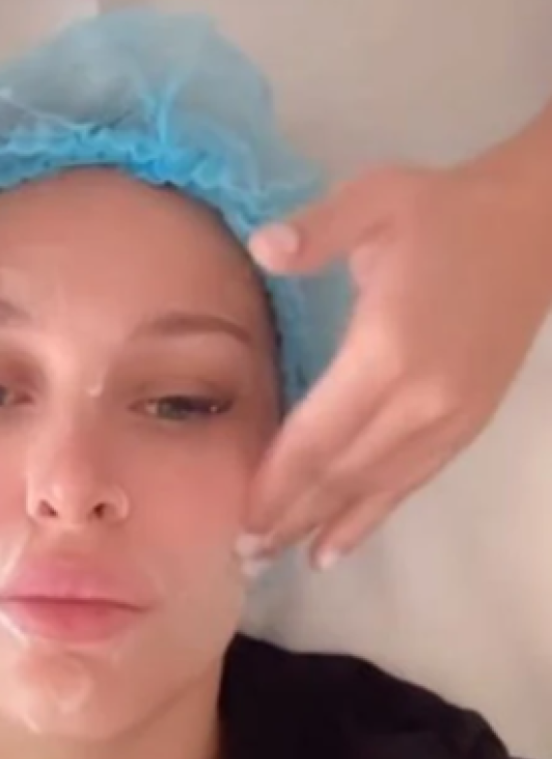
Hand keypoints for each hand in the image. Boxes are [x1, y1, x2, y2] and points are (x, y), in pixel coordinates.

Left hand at [244, 152, 551, 569]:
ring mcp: (448, 419)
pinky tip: (333, 549)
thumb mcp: (376, 199)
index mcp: (387, 351)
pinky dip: (369, 520)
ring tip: (271, 559)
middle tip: (241, 553)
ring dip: (319, 527)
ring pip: (372, 488)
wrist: (535, 227)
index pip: (317, 434)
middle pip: (339, 473)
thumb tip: (261, 247)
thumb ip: (317, 230)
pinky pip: (409, 485)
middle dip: (287, 516)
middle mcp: (419, 400)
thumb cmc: (442, 213)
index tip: (236, 514)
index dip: (276, 479)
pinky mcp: (466, 426)